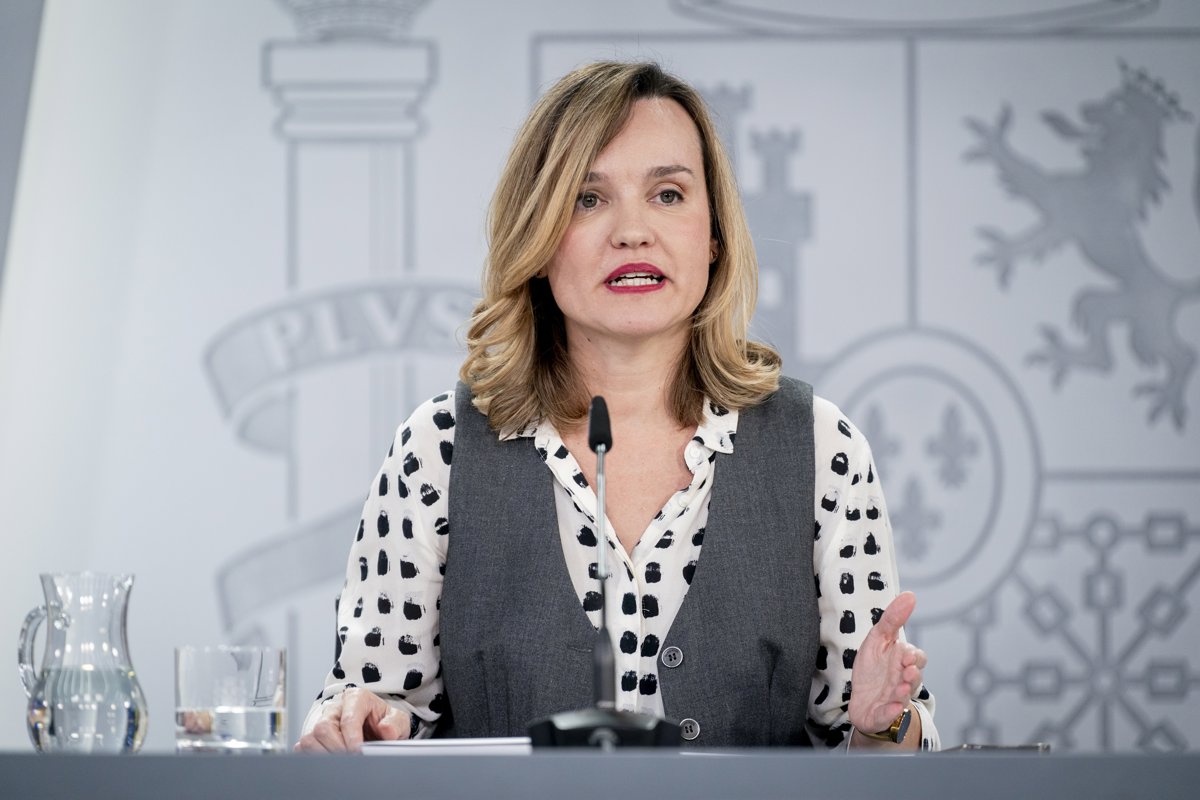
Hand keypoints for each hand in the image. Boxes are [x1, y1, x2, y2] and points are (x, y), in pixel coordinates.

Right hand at [294, 688, 411, 751]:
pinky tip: (332, 761)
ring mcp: (322, 721)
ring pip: (310, 739)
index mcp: (357, 698)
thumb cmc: (385, 722)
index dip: (352, 738)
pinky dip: (314, 757)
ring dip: (325, 754)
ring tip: (342, 762)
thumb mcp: (398, 720)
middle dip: (337, 748)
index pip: (348, 718)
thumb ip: (395, 723)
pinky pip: (303, 748)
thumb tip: (385, 729)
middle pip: (323, 728)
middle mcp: (336, 708)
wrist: (377, 729)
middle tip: (351, 761)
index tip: (359, 753)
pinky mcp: (313, 736)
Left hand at [847, 591, 927, 735]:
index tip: (906, 652)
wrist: (862, 701)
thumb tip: (910, 595)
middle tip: (906, 668)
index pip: (917, 658)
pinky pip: (890, 715)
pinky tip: (893, 707)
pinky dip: (892, 712)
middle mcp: (902, 681)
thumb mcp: (877, 639)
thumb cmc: (872, 669)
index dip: (914, 656)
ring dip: (903, 691)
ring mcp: (894, 699)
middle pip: (914, 678)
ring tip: (899, 687)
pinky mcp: (883, 714)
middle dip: (912, 674)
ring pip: (904, 697)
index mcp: (902, 663)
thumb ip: (893, 619)